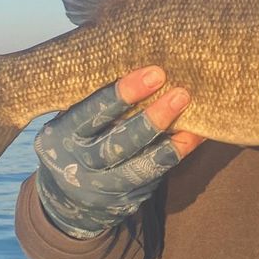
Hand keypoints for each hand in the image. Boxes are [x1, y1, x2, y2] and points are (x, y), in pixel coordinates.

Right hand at [34, 67, 203, 239]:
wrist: (67, 201)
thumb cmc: (75, 141)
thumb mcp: (69, 122)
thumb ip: (92, 98)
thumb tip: (136, 56)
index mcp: (60, 137)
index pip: (91, 113)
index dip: (123, 94)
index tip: (155, 73)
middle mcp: (80, 165)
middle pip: (119, 143)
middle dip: (153, 119)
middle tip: (182, 94)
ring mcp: (103, 188)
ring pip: (142, 166)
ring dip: (173, 143)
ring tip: (198, 122)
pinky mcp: (126, 202)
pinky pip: (155, 177)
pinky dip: (175, 156)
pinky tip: (195, 138)